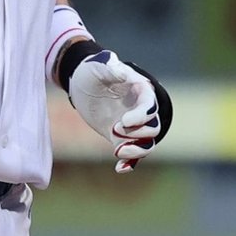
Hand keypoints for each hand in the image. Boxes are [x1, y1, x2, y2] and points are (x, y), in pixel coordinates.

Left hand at [68, 50, 163, 172]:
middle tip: (114, 128)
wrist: (82, 83)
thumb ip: (110, 67)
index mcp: (140, 91)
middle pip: (153, 128)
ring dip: (136, 151)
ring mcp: (132, 126)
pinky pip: (131, 153)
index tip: (123, 122)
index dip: (141, 117)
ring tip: (118, 152)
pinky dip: (129, 163)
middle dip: (137, 133)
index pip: (150, 107)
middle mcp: (140, 110)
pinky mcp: (119, 137)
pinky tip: (119, 169)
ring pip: (146, 144)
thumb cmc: (93, 71)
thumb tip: (120, 70)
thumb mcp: (99, 66)